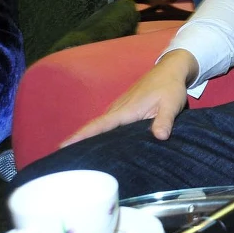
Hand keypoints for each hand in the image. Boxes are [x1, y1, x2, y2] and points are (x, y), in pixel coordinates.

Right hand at [61, 50, 197, 145]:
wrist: (169, 70)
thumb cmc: (170, 87)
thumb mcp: (171, 104)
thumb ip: (165, 120)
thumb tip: (159, 137)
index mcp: (126, 110)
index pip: (99, 125)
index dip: (80, 136)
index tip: (62, 146)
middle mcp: (117, 109)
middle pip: (94, 129)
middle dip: (78, 142)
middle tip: (64, 162)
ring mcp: (119, 109)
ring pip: (100, 127)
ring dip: (88, 139)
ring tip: (76, 158)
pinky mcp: (123, 109)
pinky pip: (107, 124)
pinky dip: (99, 134)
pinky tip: (98, 146)